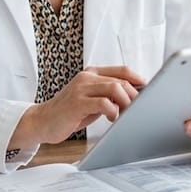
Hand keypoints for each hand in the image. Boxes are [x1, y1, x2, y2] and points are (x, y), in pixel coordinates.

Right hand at [11, 66, 145, 148]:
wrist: (42, 121)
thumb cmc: (69, 113)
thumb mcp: (91, 100)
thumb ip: (108, 96)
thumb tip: (134, 98)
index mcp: (91, 74)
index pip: (122, 70)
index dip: (138, 79)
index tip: (148, 91)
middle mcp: (86, 77)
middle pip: (121, 80)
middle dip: (135, 95)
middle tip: (138, 109)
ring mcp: (81, 89)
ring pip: (114, 88)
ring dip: (126, 102)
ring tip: (127, 114)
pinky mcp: (77, 103)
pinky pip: (103, 103)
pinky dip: (113, 111)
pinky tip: (113, 119)